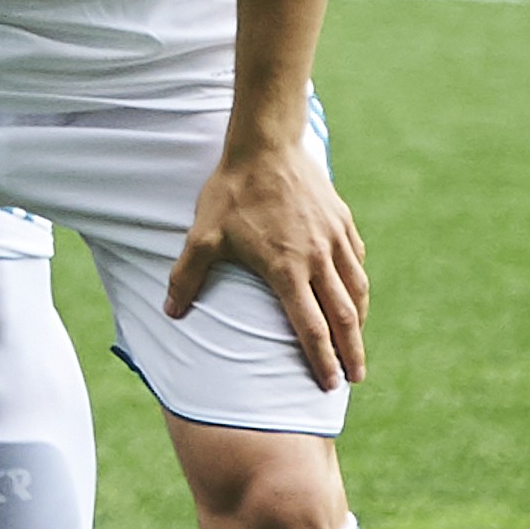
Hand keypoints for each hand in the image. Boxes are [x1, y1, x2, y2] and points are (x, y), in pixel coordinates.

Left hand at [170, 129, 367, 389]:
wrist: (266, 145)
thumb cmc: (231, 192)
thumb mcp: (202, 235)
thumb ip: (187, 276)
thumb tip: (170, 312)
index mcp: (286, 268)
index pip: (310, 326)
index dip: (321, 359)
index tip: (328, 383)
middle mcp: (319, 258)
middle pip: (344, 316)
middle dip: (351, 352)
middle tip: (354, 378)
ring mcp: (335, 239)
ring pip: (357, 290)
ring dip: (358, 321)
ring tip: (356, 343)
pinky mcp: (343, 222)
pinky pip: (357, 262)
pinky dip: (358, 285)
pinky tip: (353, 294)